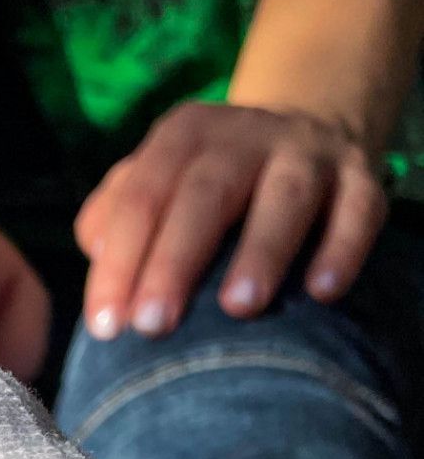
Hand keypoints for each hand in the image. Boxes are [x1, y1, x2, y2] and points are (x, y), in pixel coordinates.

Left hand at [76, 100, 387, 338]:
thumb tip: (99, 265)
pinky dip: (341, 249)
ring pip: (285, 196)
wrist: (300, 132)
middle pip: (204, 195)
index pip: (140, 199)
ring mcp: (306, 153)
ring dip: (262, 252)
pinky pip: (358, 210)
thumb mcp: (152, 185)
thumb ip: (113, 220)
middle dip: (174, 262)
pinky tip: (321, 293)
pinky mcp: (360, 177)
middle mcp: (244, 135)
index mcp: (182, 137)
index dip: (119, 262)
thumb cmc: (201, 187)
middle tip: (153, 325)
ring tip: (239, 308)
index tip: (105, 326)